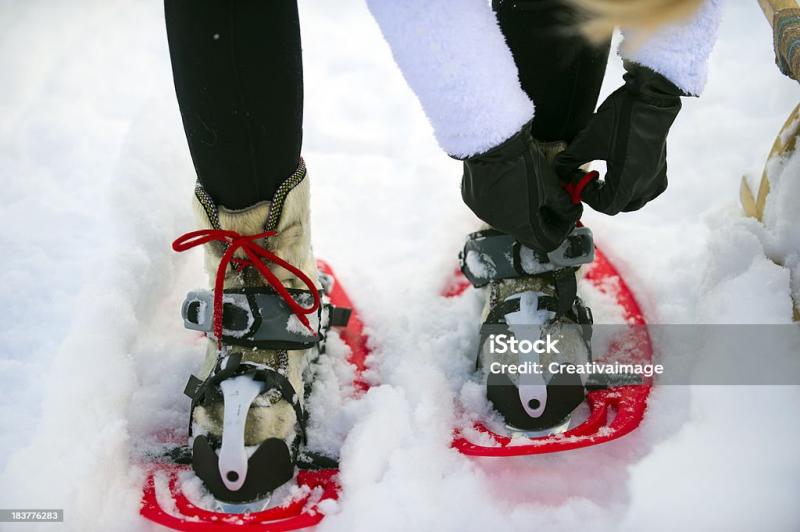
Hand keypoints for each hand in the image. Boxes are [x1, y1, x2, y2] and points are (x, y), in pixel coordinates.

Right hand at [461, 121, 580, 252]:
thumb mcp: (551, 185)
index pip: (547, 242)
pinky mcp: (472, 199)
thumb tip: (571, 213)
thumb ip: (563, 205)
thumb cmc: (523, 162)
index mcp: (522, 225)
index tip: (568, 215)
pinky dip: (503, 197)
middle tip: (553, 199)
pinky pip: (491, 204)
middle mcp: (500, 224)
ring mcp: (484, 212)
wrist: (492, 141)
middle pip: (527, 229)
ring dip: (523, 207)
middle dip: (543, 216)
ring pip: (508, 217)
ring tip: (530, 186)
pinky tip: (509, 179)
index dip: (562, 230)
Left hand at [554, 62, 683, 214]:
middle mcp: (646, 182)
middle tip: (590, 180)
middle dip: (602, 197)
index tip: (579, 179)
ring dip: (619, 194)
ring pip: (637, 199)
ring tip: (606, 177)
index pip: (606, 206)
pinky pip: (651, 187)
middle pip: (620, 205)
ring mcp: (656, 173)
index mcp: (628, 181)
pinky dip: (637, 187)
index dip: (588, 196)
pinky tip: (625, 172)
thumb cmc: (620, 119)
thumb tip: (559, 170)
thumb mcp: (587, 141)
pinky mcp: (661, 163)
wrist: (650, 95)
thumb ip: (569, 160)